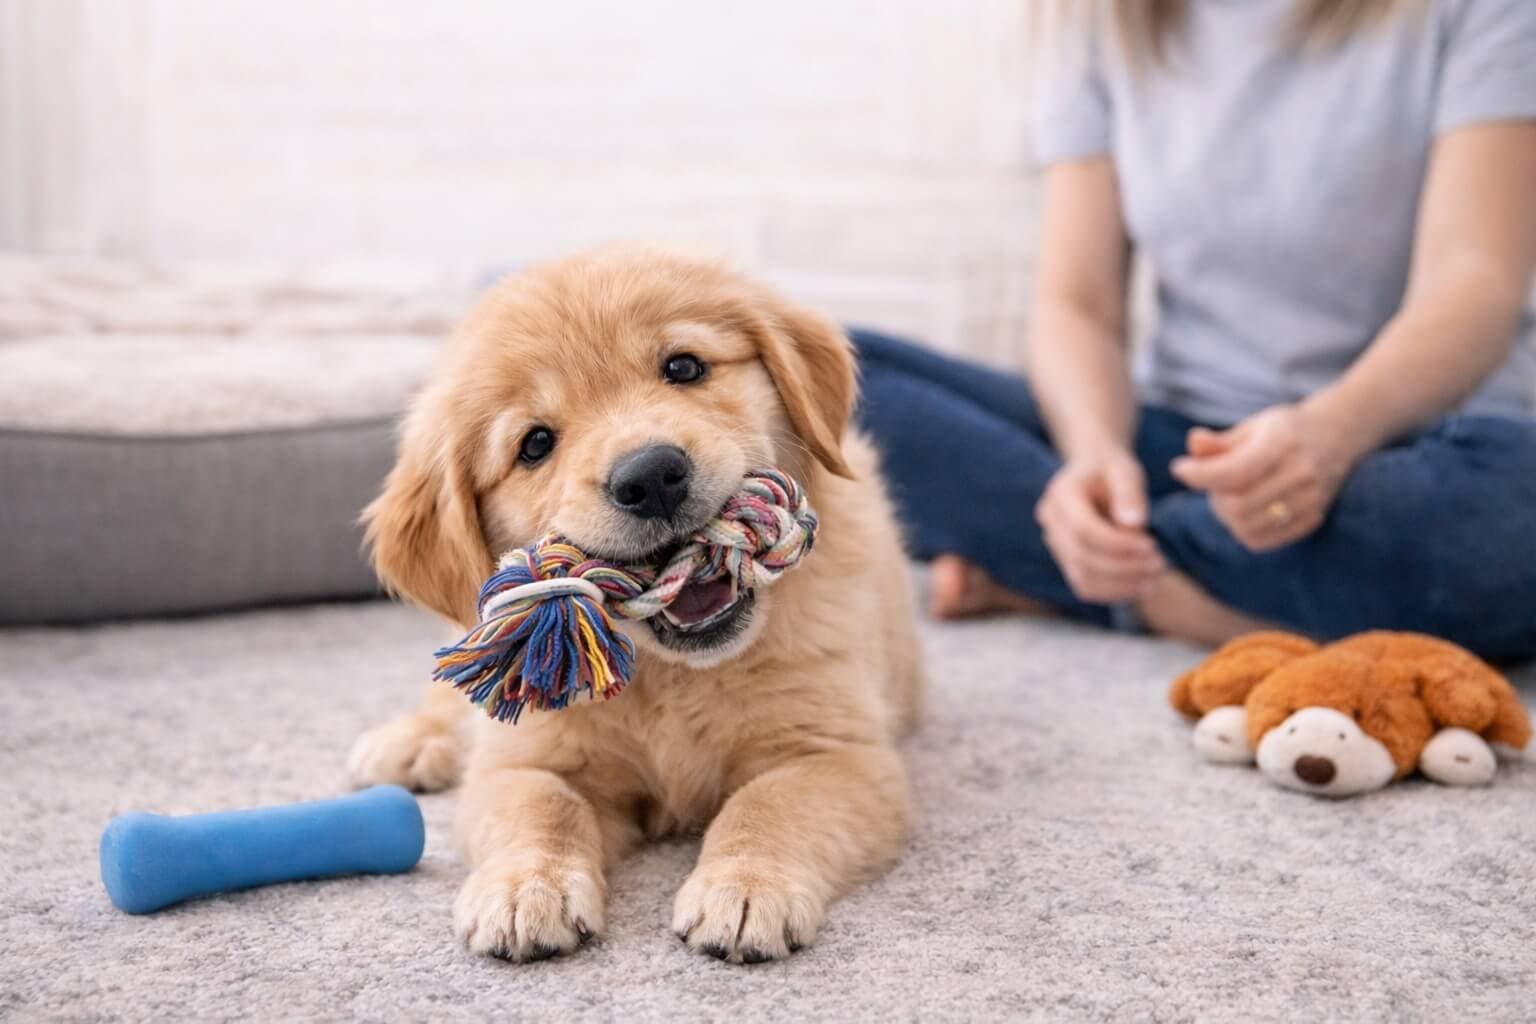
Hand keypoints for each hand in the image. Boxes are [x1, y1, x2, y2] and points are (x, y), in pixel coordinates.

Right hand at [1035, 449, 1165, 602]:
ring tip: (1155, 577)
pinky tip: (1142, 586)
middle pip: (1082, 557)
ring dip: (1121, 584)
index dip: (1118, 544)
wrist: (1093, 473)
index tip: (1152, 546)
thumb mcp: (1124, 470)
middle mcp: (1050, 521)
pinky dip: (1114, 592)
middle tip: (1160, 564)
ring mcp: (1054, 544)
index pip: (1083, 529)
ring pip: (1082, 578)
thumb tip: (1134, 524)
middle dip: (1124, 566)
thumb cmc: (1112, 470)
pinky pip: (1085, 586)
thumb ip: (1129, 493)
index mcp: (1060, 494)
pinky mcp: (1065, 561)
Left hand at [1170, 404, 1350, 551]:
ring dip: (1225, 516)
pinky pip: (1262, 540)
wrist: (1337, 436)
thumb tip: (1192, 445)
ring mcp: (1310, 500)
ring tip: (1227, 495)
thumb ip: (1220, 442)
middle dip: (1213, 496)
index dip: (1199, 474)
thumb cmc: (1283, 430)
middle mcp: (1301, 473)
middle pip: (1238, 504)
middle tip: (1210, 483)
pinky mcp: (1312, 519)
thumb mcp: (1252, 427)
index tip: (1179, 469)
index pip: (1234, 471)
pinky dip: (1242, 529)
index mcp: (1284, 443)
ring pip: (1246, 526)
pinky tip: (1243, 510)